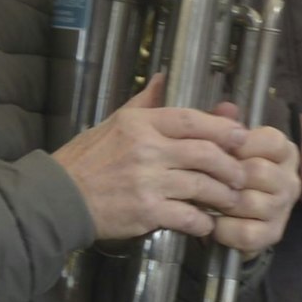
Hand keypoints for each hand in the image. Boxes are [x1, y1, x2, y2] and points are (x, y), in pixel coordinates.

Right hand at [52, 76, 254, 240]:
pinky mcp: (146, 212)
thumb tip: (164, 78)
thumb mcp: (114, 122)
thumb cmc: (86, 160)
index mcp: (140, 123)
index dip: (224, 128)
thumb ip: (145, 102)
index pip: (192, 120)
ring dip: (223, 195)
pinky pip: (188, 216)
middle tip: (242, 175)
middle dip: (232, 166)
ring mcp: (148, 181)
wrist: (59, 197)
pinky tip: (207, 223)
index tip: (242, 137)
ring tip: (231, 200)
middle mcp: (147, 149)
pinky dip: (203, 222)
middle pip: (206, 153)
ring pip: (203, 186)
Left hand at [204, 109, 298, 254]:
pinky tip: (212, 223)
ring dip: (220, 203)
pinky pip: (246, 232)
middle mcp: (290, 178)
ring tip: (203, 200)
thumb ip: (221, 125)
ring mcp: (283, 208)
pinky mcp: (273, 234)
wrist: (222, 215)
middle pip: (256, 172)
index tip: (214, 150)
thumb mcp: (220, 144)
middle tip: (201, 179)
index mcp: (282, 150)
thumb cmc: (221, 172)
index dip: (238, 146)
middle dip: (223, 177)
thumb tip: (226, 107)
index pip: (270, 141)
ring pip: (249, 202)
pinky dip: (223, 229)